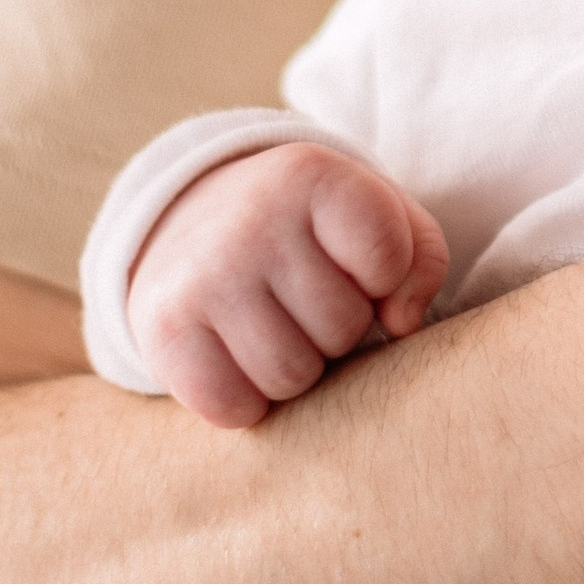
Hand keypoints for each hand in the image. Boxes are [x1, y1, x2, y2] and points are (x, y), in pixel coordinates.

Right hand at [130, 143, 450, 427]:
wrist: (189, 223)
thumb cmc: (310, 232)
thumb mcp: (376, 215)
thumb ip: (421, 259)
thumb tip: (401, 324)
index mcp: (311, 175)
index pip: (388, 260)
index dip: (382, 278)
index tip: (354, 261)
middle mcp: (250, 218)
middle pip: (342, 329)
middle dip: (336, 328)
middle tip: (302, 299)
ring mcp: (202, 275)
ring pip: (291, 377)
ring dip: (294, 367)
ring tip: (272, 325)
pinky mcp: (163, 330)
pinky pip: (233, 407)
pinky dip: (243, 400)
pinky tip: (233, 356)